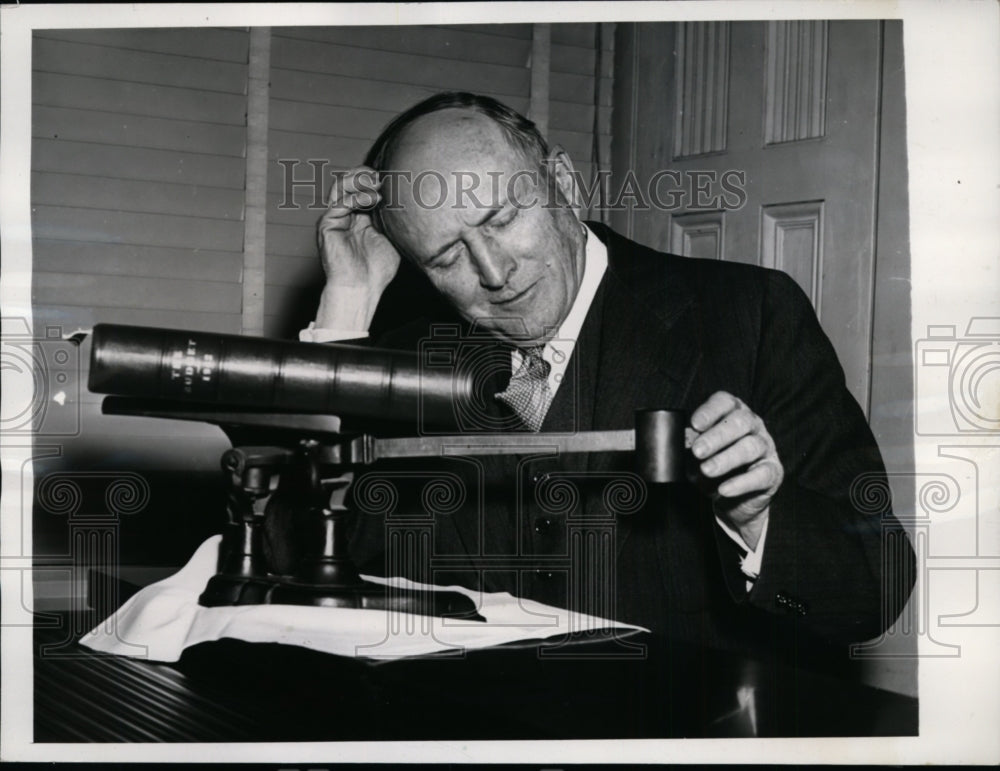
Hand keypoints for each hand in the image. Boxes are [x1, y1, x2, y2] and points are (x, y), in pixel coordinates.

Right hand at [314, 167, 400, 329]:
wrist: (361, 288)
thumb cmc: (377, 270)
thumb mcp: (392, 238)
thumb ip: (393, 218)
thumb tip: (406, 198)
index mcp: (358, 216)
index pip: (360, 186)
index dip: (373, 178)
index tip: (392, 176)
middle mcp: (344, 214)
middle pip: (347, 181)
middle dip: (364, 174)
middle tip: (382, 176)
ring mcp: (334, 218)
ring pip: (340, 186)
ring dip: (359, 180)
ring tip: (378, 183)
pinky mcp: (327, 225)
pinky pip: (340, 202)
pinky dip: (357, 196)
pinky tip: (373, 198)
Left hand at [686, 391, 783, 548]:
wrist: (733, 500)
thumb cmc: (712, 466)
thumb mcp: (695, 454)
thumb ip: (686, 445)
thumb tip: (670, 442)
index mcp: (732, 412)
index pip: (725, 402)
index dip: (710, 411)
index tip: (694, 424)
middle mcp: (753, 425)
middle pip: (740, 422)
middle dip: (717, 436)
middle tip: (697, 451)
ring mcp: (766, 447)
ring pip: (751, 446)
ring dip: (727, 458)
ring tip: (706, 470)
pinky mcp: (772, 472)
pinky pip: (761, 475)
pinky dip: (741, 483)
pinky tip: (724, 489)